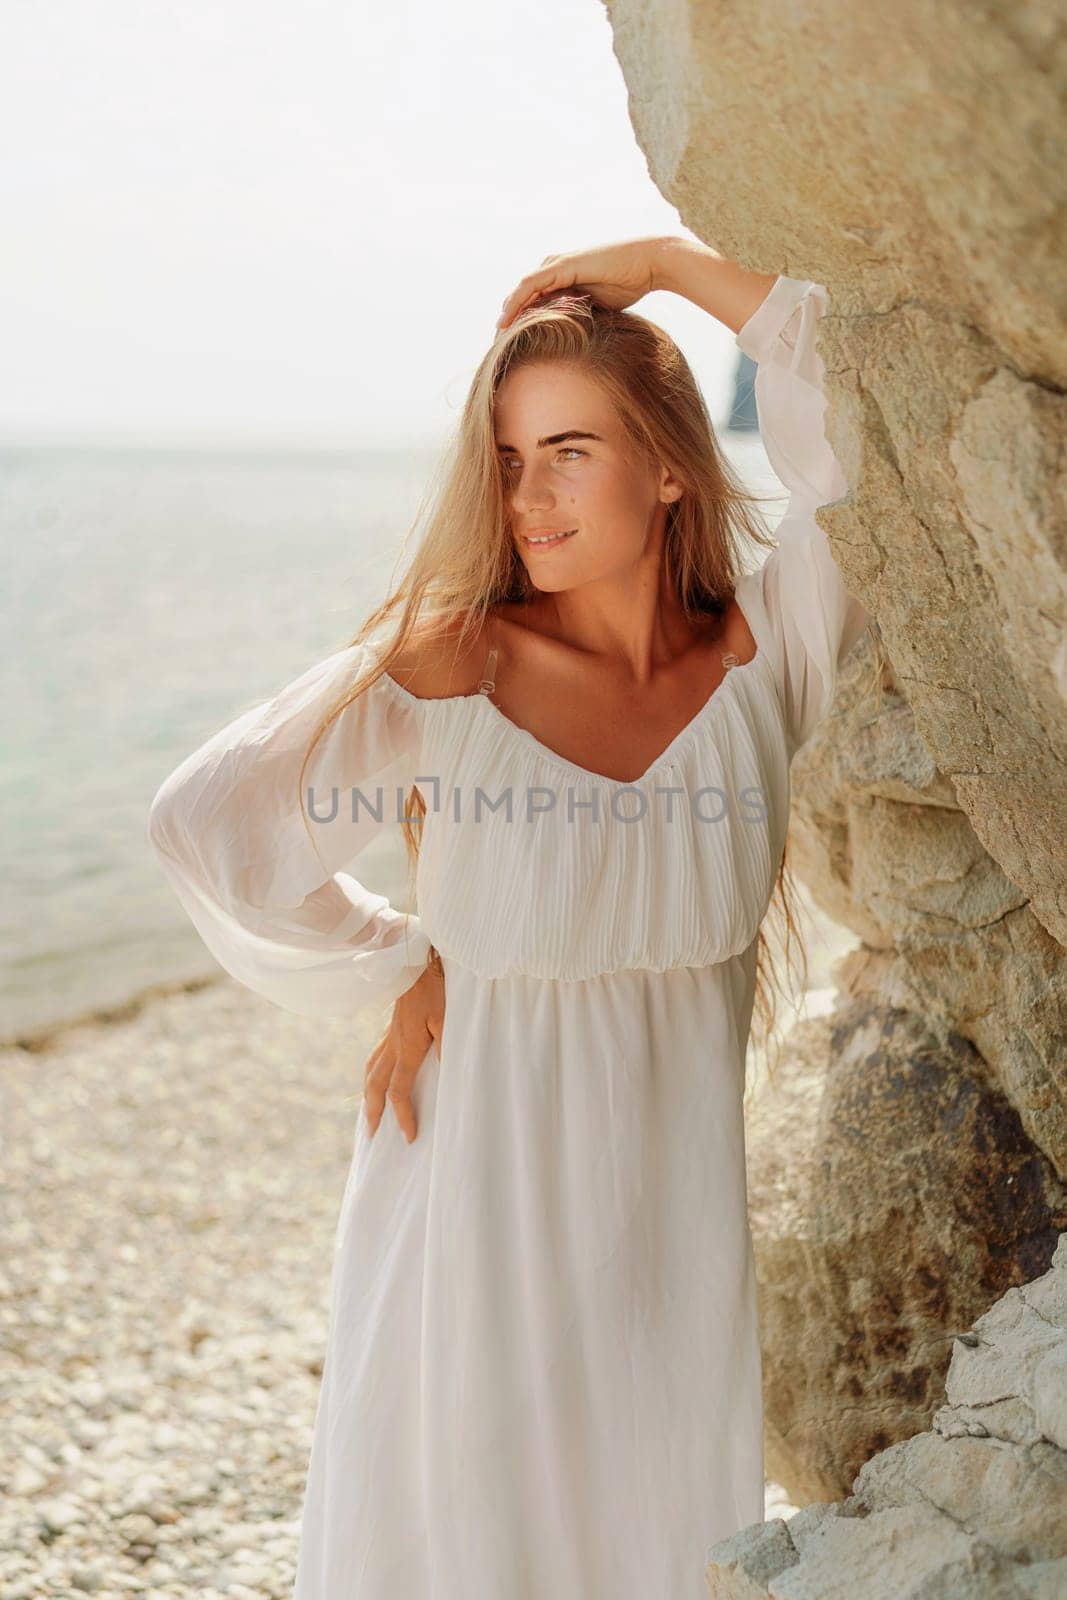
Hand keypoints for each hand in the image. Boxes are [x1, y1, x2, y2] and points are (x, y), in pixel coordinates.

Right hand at [362, 955, 444, 1142]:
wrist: (417, 959)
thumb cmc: (437, 987)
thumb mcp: (448, 1017)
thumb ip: (447, 1046)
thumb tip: (448, 1074)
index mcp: (407, 1048)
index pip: (400, 1090)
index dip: (403, 1116)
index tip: (408, 1137)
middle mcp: (393, 1045)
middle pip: (375, 1085)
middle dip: (373, 1111)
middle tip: (372, 1135)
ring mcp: (390, 1035)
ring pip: (371, 1070)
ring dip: (368, 1093)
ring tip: (368, 1110)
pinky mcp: (393, 1025)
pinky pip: (376, 1054)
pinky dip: (372, 1071)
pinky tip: (377, 1073)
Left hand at [495, 235, 670, 329]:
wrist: (648, 264)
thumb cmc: (628, 284)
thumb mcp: (596, 308)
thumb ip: (578, 317)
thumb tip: (570, 343)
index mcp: (561, 278)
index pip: (531, 301)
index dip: (517, 322)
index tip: (507, 345)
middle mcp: (554, 269)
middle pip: (522, 296)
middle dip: (508, 321)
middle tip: (495, 346)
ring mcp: (556, 265)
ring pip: (522, 291)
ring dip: (507, 314)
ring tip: (496, 337)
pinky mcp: (562, 266)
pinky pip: (531, 285)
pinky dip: (516, 302)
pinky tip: (505, 319)